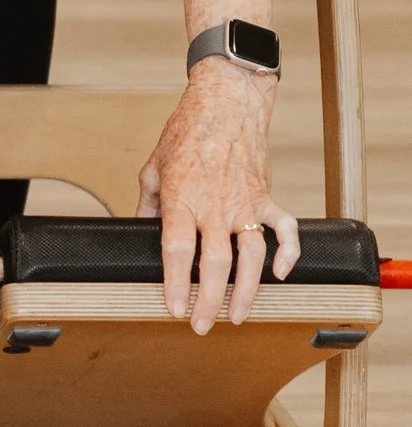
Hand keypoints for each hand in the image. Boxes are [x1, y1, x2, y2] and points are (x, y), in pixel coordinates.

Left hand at [139, 61, 292, 331]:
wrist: (225, 102)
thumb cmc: (186, 131)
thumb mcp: (152, 166)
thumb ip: (147, 204)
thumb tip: (138, 232)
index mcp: (181, 198)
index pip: (178, 251)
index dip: (175, 284)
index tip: (172, 308)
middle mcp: (215, 205)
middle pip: (216, 264)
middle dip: (209, 301)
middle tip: (201, 325)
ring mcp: (245, 202)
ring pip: (252, 257)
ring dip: (247, 291)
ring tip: (237, 316)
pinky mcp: (266, 196)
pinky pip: (285, 230)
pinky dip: (288, 254)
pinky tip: (281, 274)